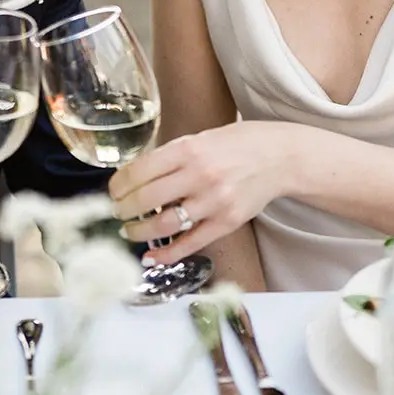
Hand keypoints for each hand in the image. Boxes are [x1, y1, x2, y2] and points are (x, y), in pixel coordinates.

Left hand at [107, 123, 288, 265]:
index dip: (119, 184)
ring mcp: (214, 201)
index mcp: (189, 149)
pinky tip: (151, 256)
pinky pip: (191, 243)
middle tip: (116, 212)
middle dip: (123, 209)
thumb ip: (172, 156)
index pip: (140, 170)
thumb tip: (135, 176)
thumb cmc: (238, 144)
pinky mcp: (227, 222)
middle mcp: (200, 174)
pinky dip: (167, 253)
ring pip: (164, 224)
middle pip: (146, 198)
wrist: (280, 157)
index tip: (112, 191)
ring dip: (138, 231)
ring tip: (129, 231)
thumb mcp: (201, 138)